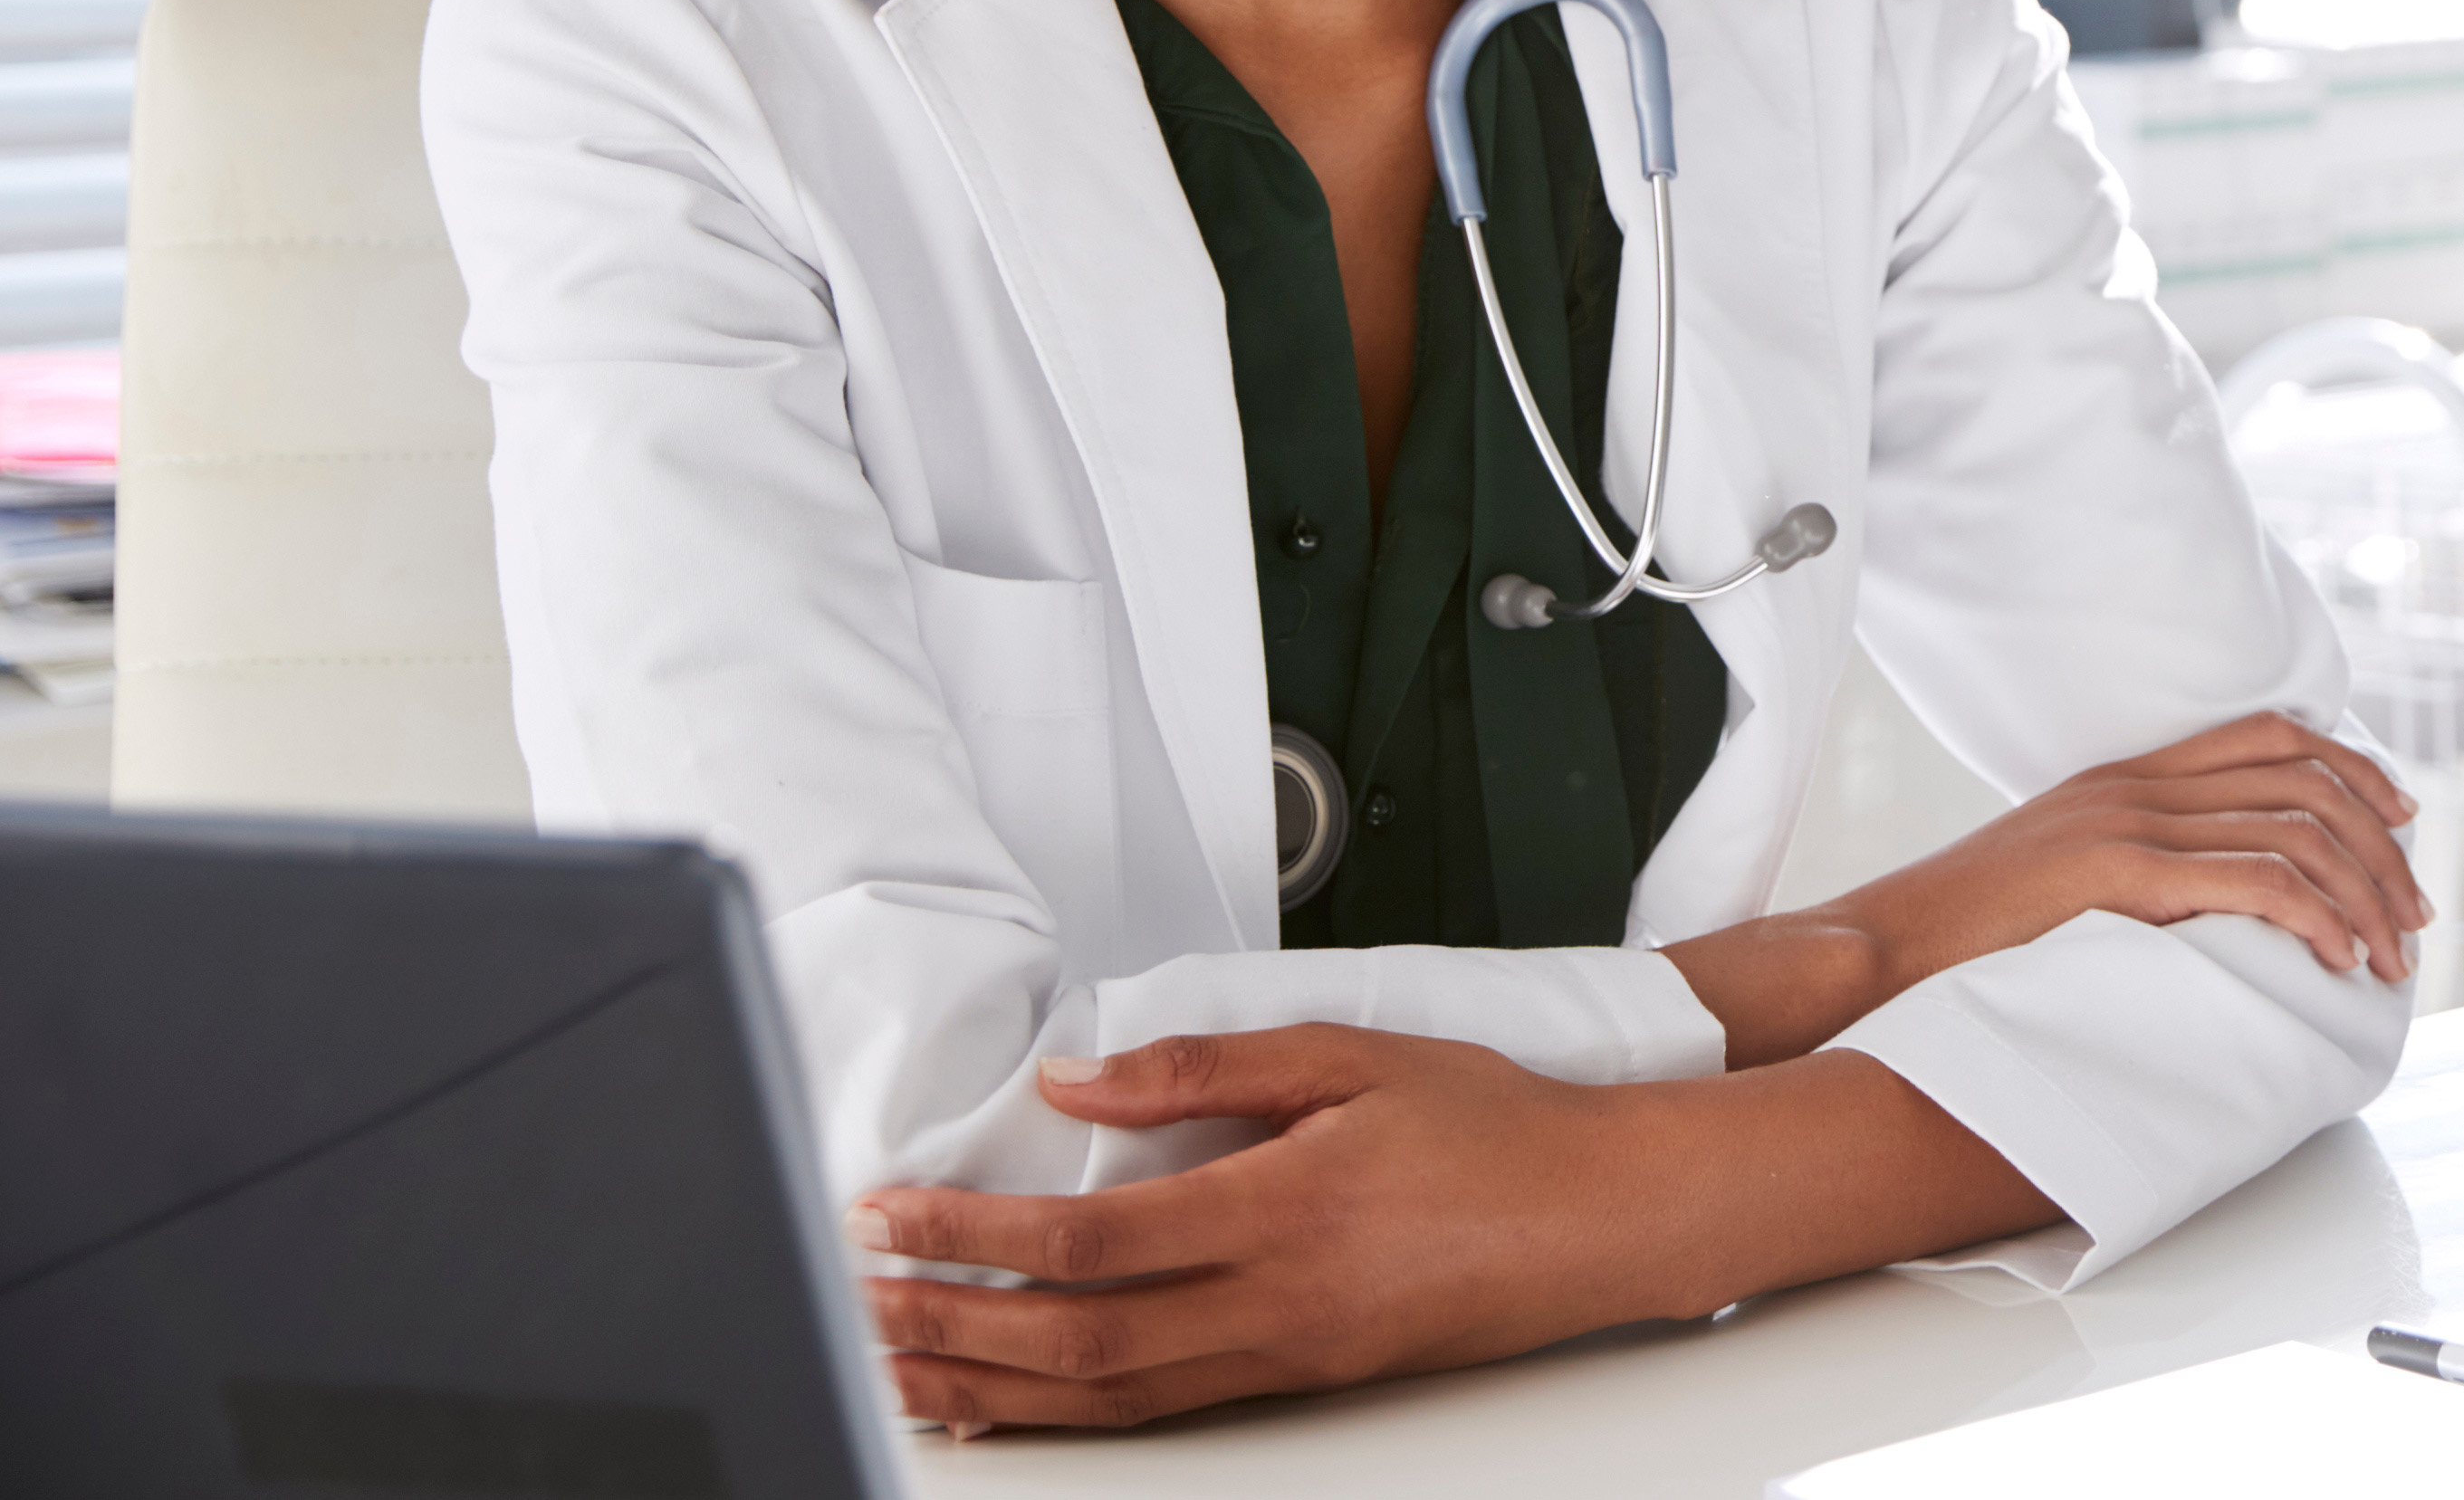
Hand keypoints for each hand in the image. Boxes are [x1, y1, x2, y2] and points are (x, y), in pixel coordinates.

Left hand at [849, 1026, 2045, 1433]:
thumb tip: (1083, 1083)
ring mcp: (1287, 1358)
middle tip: (859, 1306)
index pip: (1088, 1241)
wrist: (1598, 1215)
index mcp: (1280, 1208)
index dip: (975, 1235)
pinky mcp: (1303, 1382)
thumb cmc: (1490, 1124)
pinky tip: (1015, 1403)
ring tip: (902, 1365)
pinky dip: (1070, 1413)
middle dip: (951, 1328)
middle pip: (1076, 1343)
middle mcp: (1273, 1303)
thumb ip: (1206, 1065)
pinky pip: (1162, 1410)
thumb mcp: (1349, 1054)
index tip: (897, 1214)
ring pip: (1109, 1398)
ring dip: (992, 1387)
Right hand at [1671, 711, 2427, 1064]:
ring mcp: (2126, 821)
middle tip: (2413, 912)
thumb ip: (2138, 863)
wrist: (1891, 943)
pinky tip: (2335, 956)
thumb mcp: (2067, 874)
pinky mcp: (2119, 873)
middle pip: (2301, 781)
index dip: (2351, 768)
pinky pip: (2252, 881)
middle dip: (2379, 844)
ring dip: (2361, 895)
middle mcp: (2136, 782)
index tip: (2400, 816)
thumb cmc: (1973, 931)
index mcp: (2126, 773)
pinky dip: (2314, 917)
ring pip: (2293, 831)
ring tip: (2388, 954)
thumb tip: (2218, 901)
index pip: (2268, 736)